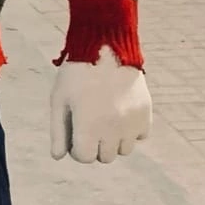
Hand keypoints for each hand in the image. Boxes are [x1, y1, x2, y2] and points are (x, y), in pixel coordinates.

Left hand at [50, 47, 151, 163]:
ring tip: (106, 118)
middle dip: (95, 145)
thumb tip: (58, 157)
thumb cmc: (76, 74)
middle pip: (105, 157)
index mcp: (88, 126)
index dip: (77, 148)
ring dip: (114, 141)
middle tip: (90, 124)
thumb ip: (58, 131)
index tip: (76, 134)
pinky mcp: (146, 112)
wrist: (105, 47)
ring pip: (124, 150)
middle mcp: (112, 128)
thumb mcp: (60, 100)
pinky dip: (132, 130)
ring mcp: (132, 121)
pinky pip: (141, 135)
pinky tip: (121, 112)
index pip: (85, 158)